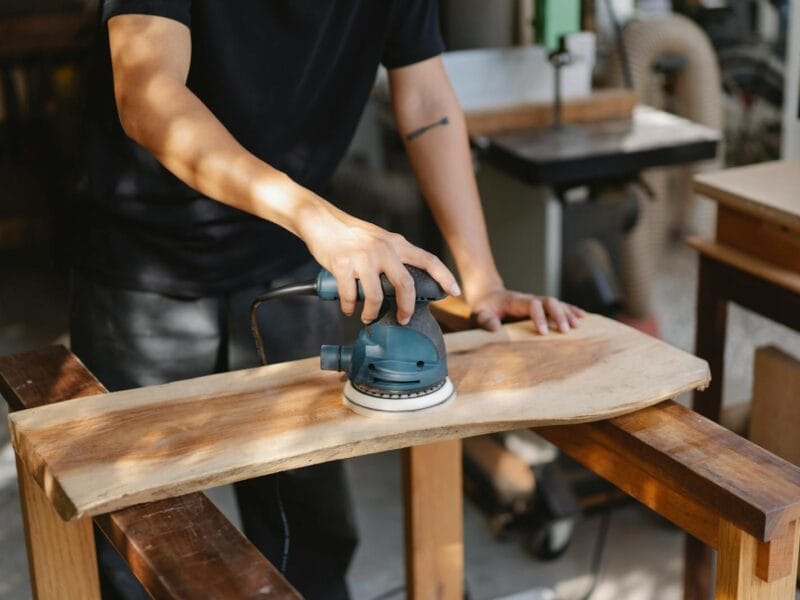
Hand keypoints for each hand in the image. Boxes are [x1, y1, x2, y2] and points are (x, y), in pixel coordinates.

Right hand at [296, 198, 459, 323]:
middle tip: (403, 319)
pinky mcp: (343, 265)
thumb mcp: (380, 239)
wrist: (321, 220)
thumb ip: (394, 256)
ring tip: (367, 317)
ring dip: (371, 313)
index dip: (444, 276)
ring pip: (375, 296)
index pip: (428, 259)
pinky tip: (348, 308)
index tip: (455, 292)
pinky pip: (350, 295)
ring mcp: (363, 257)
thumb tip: (404, 284)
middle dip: (406, 308)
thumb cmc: (351, 234)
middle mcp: (383, 249)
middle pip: (405, 284)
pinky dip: (349, 307)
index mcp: (396, 243)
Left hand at [469, 286, 584, 333]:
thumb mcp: (479, 314)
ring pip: (557, 303)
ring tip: (578, 326)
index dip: (539, 316)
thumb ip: (485, 320)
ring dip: (568, 313)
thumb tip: (495, 328)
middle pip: (549, 301)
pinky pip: (559, 306)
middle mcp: (530, 299)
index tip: (543, 333)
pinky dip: (571, 310)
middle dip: (558, 315)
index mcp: (516, 301)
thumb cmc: (484, 308)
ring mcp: (537, 301)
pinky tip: (582, 318)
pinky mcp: (542, 306)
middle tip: (566, 331)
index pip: (532, 305)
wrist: (488, 296)